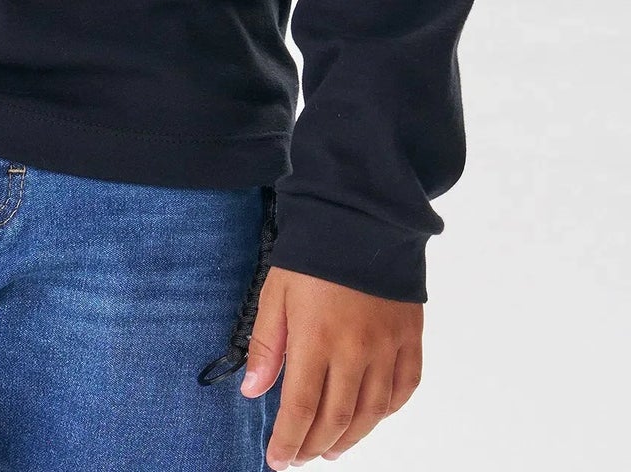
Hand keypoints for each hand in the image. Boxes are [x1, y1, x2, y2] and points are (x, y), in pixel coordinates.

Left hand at [238, 266, 422, 466]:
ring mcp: (387, 346)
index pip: (299, 409)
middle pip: (336, 419)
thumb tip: (252, 392)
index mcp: (316, 340)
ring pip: (371, 413)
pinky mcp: (410, 336)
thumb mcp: (275, 294)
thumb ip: (265, 346)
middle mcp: (355, 351)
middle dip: (314, 445)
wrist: (360, 216)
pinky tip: (371, 418)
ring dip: (350, 438)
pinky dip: (387, 411)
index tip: (277, 460)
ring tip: (332, 448)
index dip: (287, 441)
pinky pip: (404, 388)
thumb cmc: (311, 255)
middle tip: (300, 456)